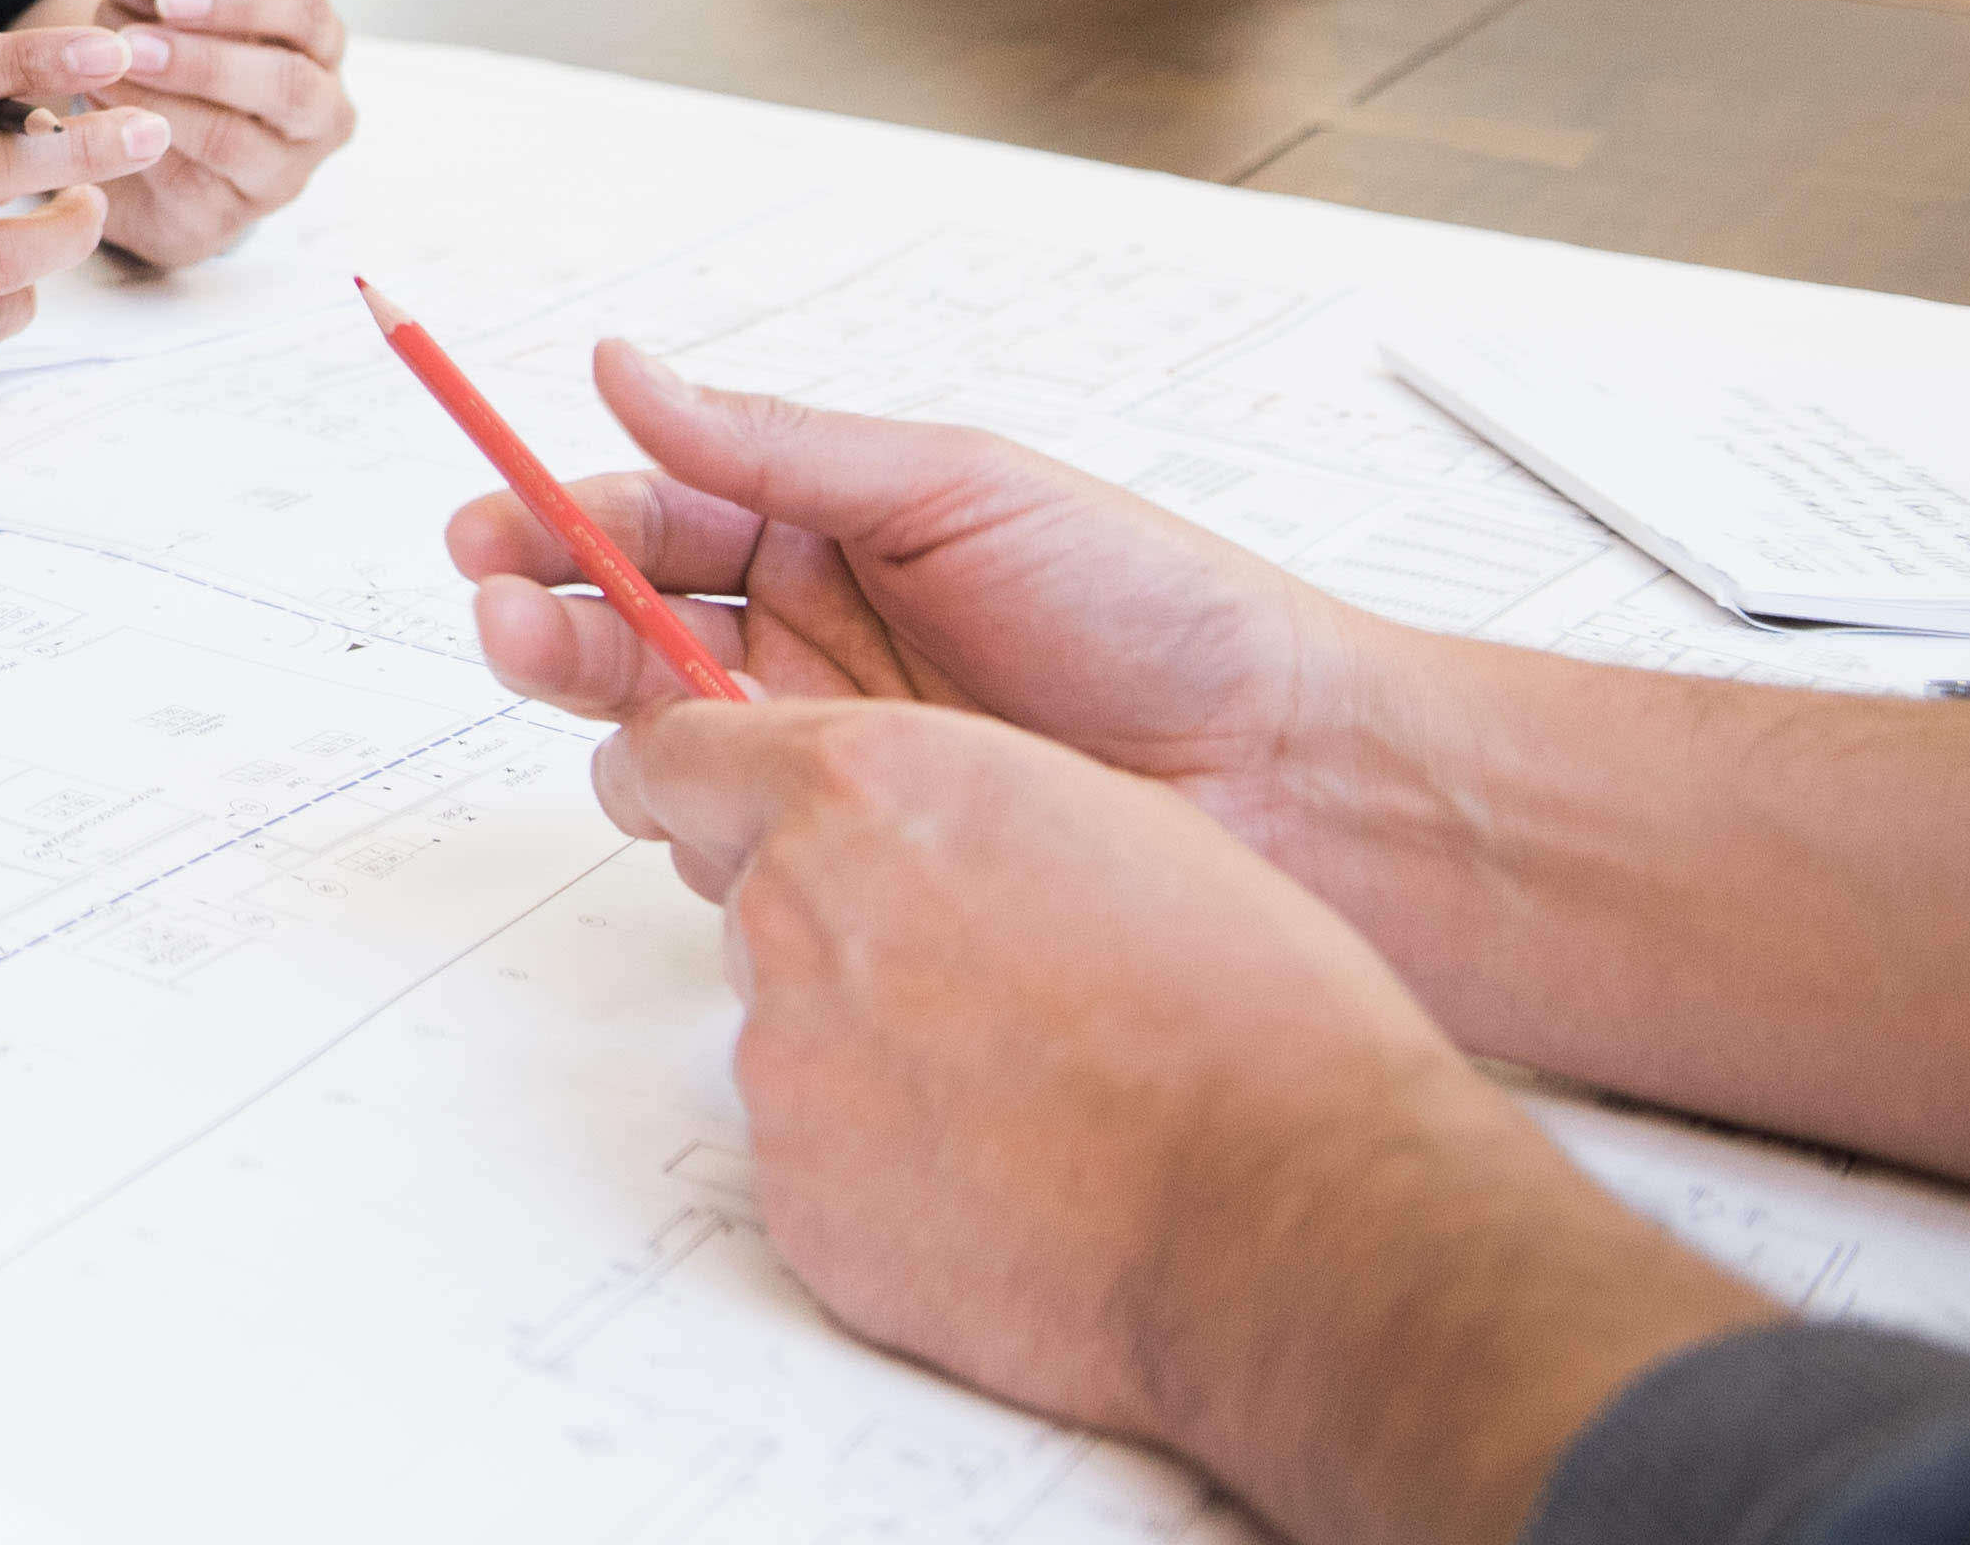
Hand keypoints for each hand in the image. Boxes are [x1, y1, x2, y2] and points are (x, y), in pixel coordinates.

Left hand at [25, 0, 349, 263]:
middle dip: (205, 63)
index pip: (305, 11)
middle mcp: (318, 114)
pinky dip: (138, 149)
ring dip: (162, 107)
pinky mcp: (229, 217)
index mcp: (316, 46)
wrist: (136, 147)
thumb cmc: (164, 60)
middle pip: (288, 85)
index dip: (239, 0)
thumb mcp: (150, 7)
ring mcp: (282, 173)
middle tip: (133, 46)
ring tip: (101, 79)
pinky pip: (189, 185)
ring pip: (236, 142)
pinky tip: (96, 122)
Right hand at [448, 343, 1422, 888]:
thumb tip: (623, 365)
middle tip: (505, 624)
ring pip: (653, 733)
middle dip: (541, 617)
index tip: (485, 531)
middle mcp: (810, 631)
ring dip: (613, 719)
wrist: (1297, 781)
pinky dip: (705, 822)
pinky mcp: (862, 846)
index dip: (550, 518)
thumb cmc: (1161, 612)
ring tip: (640, 715)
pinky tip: (742, 812)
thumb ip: (774, 442)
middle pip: (618, 620)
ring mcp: (830, 744)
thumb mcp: (956, 488)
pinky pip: (729, 835)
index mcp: (826, 525)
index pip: (646, 508)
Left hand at [606, 701, 1760, 1541]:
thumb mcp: (1102, 820)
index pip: (676, 753)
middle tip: (978, 987)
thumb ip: (946, 803)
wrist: (1293, 1216)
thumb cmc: (1245, 1020)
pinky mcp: (799, 1195)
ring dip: (873, 1050)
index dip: (702, 784)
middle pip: (751, 902)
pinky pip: (818, 1156)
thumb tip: (886, 826)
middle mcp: (795, 911)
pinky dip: (890, 1164)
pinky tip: (1014, 1177)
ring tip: (1028, 1094)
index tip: (698, 802)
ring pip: (790, 1032)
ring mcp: (785, 1061)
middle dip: (833, 931)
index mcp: (867, 791)